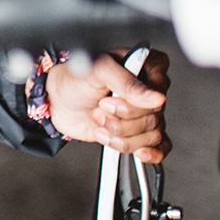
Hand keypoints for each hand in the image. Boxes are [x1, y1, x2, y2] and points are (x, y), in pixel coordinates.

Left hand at [47, 49, 169, 162]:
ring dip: (122, 136)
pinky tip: (138, 152)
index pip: (158, 92)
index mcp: (147, 66)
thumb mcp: (97, 70)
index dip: (132, 104)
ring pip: (153, 135)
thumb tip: (157, 98)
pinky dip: (150, 152)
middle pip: (153, 117)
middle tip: (100, 108)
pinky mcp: (139, 131)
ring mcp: (145, 112)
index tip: (108, 100)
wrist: (59, 101)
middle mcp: (150, 90)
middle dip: (120, 120)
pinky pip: (160, 146)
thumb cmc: (76, 79)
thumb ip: (126, 81)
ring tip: (101, 122)